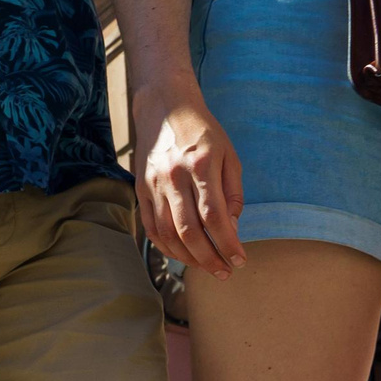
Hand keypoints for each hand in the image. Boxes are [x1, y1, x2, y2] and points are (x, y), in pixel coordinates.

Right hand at [135, 98, 245, 277]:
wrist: (164, 108)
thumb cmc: (203, 132)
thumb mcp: (229, 155)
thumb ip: (232, 192)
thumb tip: (232, 227)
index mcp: (200, 165)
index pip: (214, 216)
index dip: (227, 243)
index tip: (240, 259)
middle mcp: (174, 177)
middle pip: (189, 231)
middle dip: (209, 258)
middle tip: (225, 272)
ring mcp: (153, 185)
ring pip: (168, 234)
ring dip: (188, 257)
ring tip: (206, 267)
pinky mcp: (141, 190)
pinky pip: (152, 228)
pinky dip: (167, 247)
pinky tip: (183, 255)